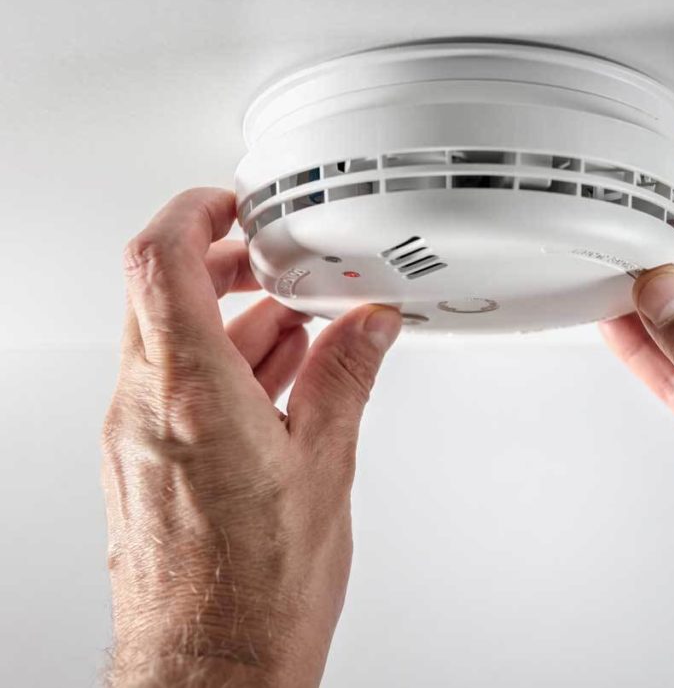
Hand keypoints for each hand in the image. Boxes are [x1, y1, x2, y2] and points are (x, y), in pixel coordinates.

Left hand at [102, 188, 401, 686]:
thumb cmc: (259, 590)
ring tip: (296, 331)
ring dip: (229, 321)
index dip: (193, 212)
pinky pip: (169, 387)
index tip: (232, 204)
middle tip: (274, 264)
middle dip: (222, 266)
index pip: (162, 262)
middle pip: (161, 294)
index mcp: (192, 395)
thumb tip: (367, 328)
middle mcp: (146, 409)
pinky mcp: (140, 466)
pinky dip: (218, 367)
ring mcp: (134, 438)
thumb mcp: (324, 467)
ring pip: (168, 342)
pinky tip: (274, 384)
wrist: (211, 667)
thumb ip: (344, 379)